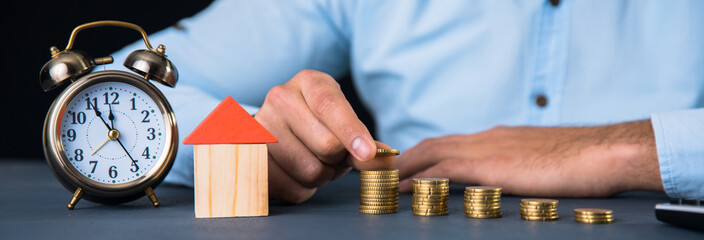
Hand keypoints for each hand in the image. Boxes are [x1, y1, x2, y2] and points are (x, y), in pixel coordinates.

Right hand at [255, 70, 383, 203]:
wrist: (275, 130)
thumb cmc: (317, 124)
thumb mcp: (342, 120)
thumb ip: (365, 140)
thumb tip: (384, 159)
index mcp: (308, 82)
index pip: (330, 105)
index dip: (352, 132)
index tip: (367, 154)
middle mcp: (280, 98)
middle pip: (327, 145)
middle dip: (339, 159)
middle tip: (333, 155)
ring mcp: (260, 127)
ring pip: (310, 170)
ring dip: (322, 176)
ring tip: (314, 161)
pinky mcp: (249, 158)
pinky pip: (291, 189)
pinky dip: (304, 190)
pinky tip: (297, 174)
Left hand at [395, 121, 663, 196]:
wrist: (602, 153)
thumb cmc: (579, 161)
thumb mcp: (539, 160)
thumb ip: (517, 166)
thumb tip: (507, 178)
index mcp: (497, 138)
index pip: (449, 142)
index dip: (422, 154)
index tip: (405, 165)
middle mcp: (486, 139)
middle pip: (431, 144)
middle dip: (404, 158)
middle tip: (381, 173)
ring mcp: (486, 150)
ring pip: (430, 153)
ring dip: (403, 167)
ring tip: (381, 181)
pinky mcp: (490, 166)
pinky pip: (444, 170)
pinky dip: (419, 177)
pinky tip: (403, 189)